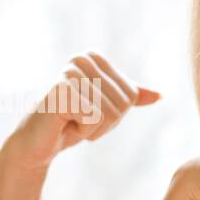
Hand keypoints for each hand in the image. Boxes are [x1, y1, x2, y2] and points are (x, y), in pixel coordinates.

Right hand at [2, 51, 160, 171]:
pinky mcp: (61, 90)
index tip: (90, 111)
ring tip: (71, 121)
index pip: (131, 94)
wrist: (39, 142)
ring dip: (94, 128)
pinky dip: (85, 131)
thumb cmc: (72, 122)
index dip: (116, 113)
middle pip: (122, 103)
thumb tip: (160, 95)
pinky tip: (64, 124)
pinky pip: (95, 119)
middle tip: (79, 119)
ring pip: (110, 113)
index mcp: (93, 56)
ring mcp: (69, 73)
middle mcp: (80, 58)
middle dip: (105, 122)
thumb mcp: (106, 109)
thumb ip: (130, 99)